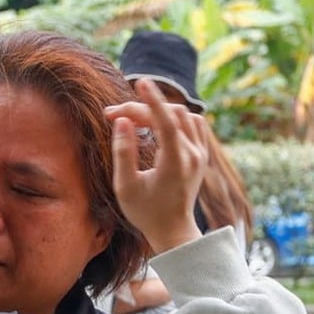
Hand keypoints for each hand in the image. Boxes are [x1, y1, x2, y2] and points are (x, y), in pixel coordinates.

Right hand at [104, 78, 207, 253]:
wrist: (173, 230)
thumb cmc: (145, 212)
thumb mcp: (125, 186)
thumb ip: (123, 152)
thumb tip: (122, 122)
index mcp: (175, 162)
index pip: (167, 121)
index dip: (152, 100)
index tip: (139, 83)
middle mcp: (193, 154)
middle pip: (170, 115)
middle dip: (141, 109)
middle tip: (112, 115)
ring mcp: (200, 153)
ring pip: (184, 116)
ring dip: (157, 112)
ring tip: (133, 120)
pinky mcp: (201, 155)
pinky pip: (193, 124)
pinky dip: (174, 117)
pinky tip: (157, 124)